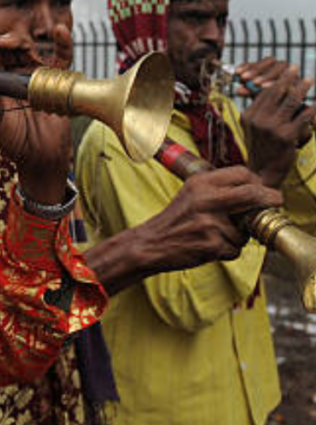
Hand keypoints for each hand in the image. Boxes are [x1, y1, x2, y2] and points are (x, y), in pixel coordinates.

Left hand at [0, 24, 74, 203]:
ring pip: (27, 49)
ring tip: (7, 42)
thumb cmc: (16, 141)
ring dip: (17, 41)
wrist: (41, 157)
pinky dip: (63, 43)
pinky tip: (60, 30)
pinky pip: (63, 58)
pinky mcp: (57, 78)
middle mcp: (14, 75)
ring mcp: (36, 74)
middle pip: (4, 50)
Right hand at [139, 166, 280, 269]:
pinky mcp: (211, 244)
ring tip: (216, 236)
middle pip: (252, 194)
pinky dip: (227, 251)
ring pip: (245, 230)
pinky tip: (210, 247)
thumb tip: (256, 192)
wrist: (151, 243)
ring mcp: (209, 223)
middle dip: (269, 200)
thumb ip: (219, 189)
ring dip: (238, 237)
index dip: (257, 182)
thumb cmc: (175, 220)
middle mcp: (205, 199)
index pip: (241, 173)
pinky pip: (235, 249)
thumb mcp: (192, 193)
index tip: (261, 190)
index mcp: (200, 183)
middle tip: (273, 204)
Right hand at [241, 61, 315, 187]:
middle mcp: (258, 120)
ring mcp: (272, 128)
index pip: (263, 93)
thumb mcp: (253, 128)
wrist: (263, 172)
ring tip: (309, 80)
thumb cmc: (261, 148)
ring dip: (301, 88)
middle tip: (295, 68)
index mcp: (248, 116)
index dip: (275, 80)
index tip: (284, 72)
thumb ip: (259, 111)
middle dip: (287, 78)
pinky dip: (312, 107)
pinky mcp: (287, 136)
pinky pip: (303, 116)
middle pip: (275, 92)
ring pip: (290, 102)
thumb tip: (270, 92)